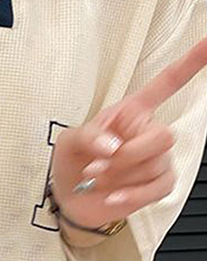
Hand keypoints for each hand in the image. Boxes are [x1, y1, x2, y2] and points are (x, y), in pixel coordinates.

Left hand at [50, 36, 206, 229]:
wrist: (70, 197)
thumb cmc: (73, 162)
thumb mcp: (70, 141)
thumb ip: (89, 136)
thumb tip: (113, 146)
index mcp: (132, 112)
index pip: (166, 83)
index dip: (190, 63)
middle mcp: (148, 132)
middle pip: (163, 137)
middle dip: (127, 156)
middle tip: (97, 166)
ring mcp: (157, 159)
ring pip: (155, 165)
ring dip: (119, 176)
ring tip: (97, 179)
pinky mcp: (157, 184)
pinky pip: (157, 188)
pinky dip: (131, 195)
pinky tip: (112, 196)